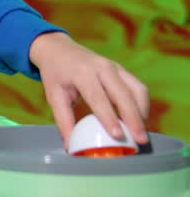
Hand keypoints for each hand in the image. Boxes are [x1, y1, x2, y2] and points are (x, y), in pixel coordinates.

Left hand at [29, 31, 149, 145]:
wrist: (58, 49)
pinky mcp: (122, 70)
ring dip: (142, 112)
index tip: (118, 135)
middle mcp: (102, 67)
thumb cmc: (56, 75)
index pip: (98, 97)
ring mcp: (115, 66)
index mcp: (82, 73)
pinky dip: (142, 104)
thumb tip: (71, 146)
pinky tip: (138, 119)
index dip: (109, 117)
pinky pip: (138, 87)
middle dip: (134, 118)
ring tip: (140, 132)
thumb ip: (63, 121)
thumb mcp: (53, 96)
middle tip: (140, 140)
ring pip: (137, 89)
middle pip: (123, 94)